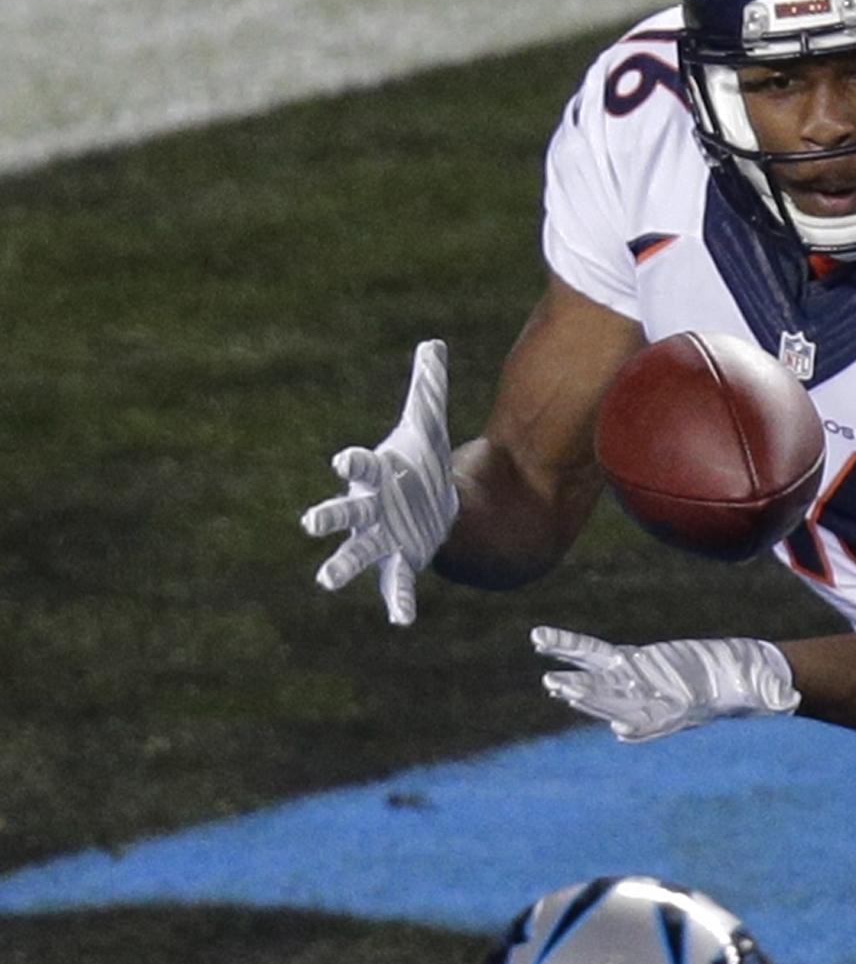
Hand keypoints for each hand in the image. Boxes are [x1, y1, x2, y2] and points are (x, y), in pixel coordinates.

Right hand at [302, 340, 458, 625]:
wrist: (435, 502)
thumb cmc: (420, 464)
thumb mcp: (428, 426)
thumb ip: (428, 388)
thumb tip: (432, 343)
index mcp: (376, 473)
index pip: (362, 466)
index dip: (354, 463)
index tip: (345, 461)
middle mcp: (370, 508)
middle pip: (346, 512)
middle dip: (330, 517)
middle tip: (311, 523)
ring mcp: (382, 537)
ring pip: (358, 552)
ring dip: (343, 564)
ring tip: (326, 579)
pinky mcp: (401, 560)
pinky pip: (396, 583)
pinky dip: (398, 600)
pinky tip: (401, 619)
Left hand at [533, 628, 800, 741]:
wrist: (741, 677)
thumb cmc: (758, 686)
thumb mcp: (770, 691)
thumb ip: (776, 697)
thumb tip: (792, 701)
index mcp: (685, 712)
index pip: (661, 723)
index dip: (642, 727)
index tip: (620, 729)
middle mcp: (654, 702)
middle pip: (619, 703)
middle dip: (592, 699)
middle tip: (565, 692)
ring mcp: (639, 683)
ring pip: (598, 682)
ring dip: (573, 682)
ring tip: (549, 681)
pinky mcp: (632, 662)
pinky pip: (594, 654)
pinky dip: (569, 647)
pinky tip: (541, 640)